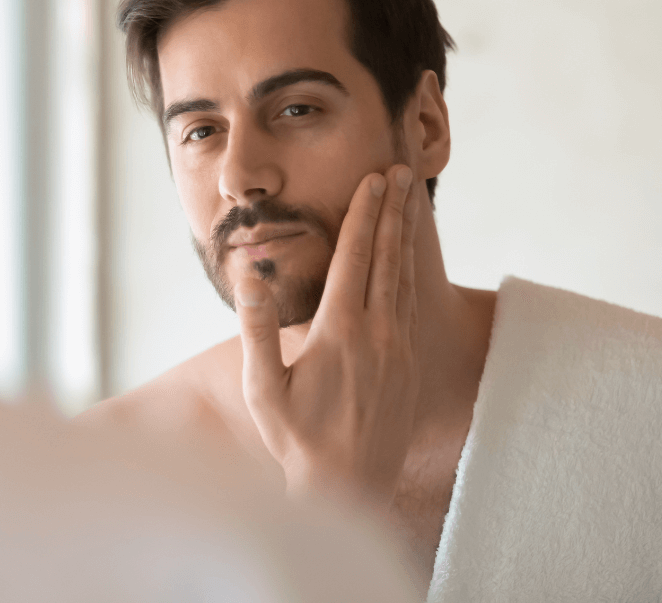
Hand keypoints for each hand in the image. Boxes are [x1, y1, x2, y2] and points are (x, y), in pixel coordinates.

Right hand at [235, 165, 418, 508]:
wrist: (348, 488)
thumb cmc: (296, 440)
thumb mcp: (263, 387)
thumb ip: (257, 327)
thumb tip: (250, 274)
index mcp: (341, 331)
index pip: (355, 257)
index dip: (364, 214)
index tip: (374, 179)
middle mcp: (378, 332)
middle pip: (388, 257)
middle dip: (393, 211)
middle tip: (401, 172)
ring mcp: (398, 348)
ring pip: (404, 278)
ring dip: (405, 236)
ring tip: (409, 203)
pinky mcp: (408, 364)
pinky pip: (411, 304)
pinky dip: (409, 272)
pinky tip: (407, 262)